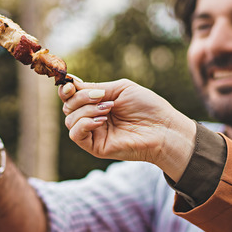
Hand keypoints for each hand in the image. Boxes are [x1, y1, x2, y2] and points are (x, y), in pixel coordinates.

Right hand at [59, 78, 195, 177]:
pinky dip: (84, 124)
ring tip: (108, 109)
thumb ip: (95, 87)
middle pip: (68, 107)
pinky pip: (75, 135)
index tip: (71, 85)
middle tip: (100, 97)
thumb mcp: (120, 89)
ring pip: (70, 119)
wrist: (164, 128)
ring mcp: (93, 133)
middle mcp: (92, 117)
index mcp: (97, 103)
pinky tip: (102, 121)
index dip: (67, 90)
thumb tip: (71, 84)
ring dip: (86, 110)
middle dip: (80, 97)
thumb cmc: (148, 107)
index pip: (71, 97)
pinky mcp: (95, 147)